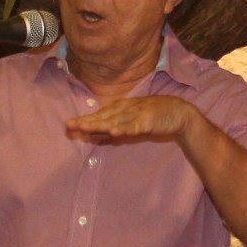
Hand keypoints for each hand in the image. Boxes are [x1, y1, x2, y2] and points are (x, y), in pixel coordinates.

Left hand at [64, 94, 195, 145]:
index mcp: (121, 109)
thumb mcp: (131, 123)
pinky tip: (114, 133)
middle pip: (103, 117)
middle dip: (87, 121)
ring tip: (85, 128)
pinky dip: (124, 129)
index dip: (84, 120)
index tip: (68, 125)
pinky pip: (134, 127)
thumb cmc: (153, 118)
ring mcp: (137, 115)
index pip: (99, 115)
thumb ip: (115, 129)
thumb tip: (95, 136)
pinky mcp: (148, 122)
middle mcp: (126, 109)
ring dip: (100, 124)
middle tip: (70, 126)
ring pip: (115, 121)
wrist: (178, 113)